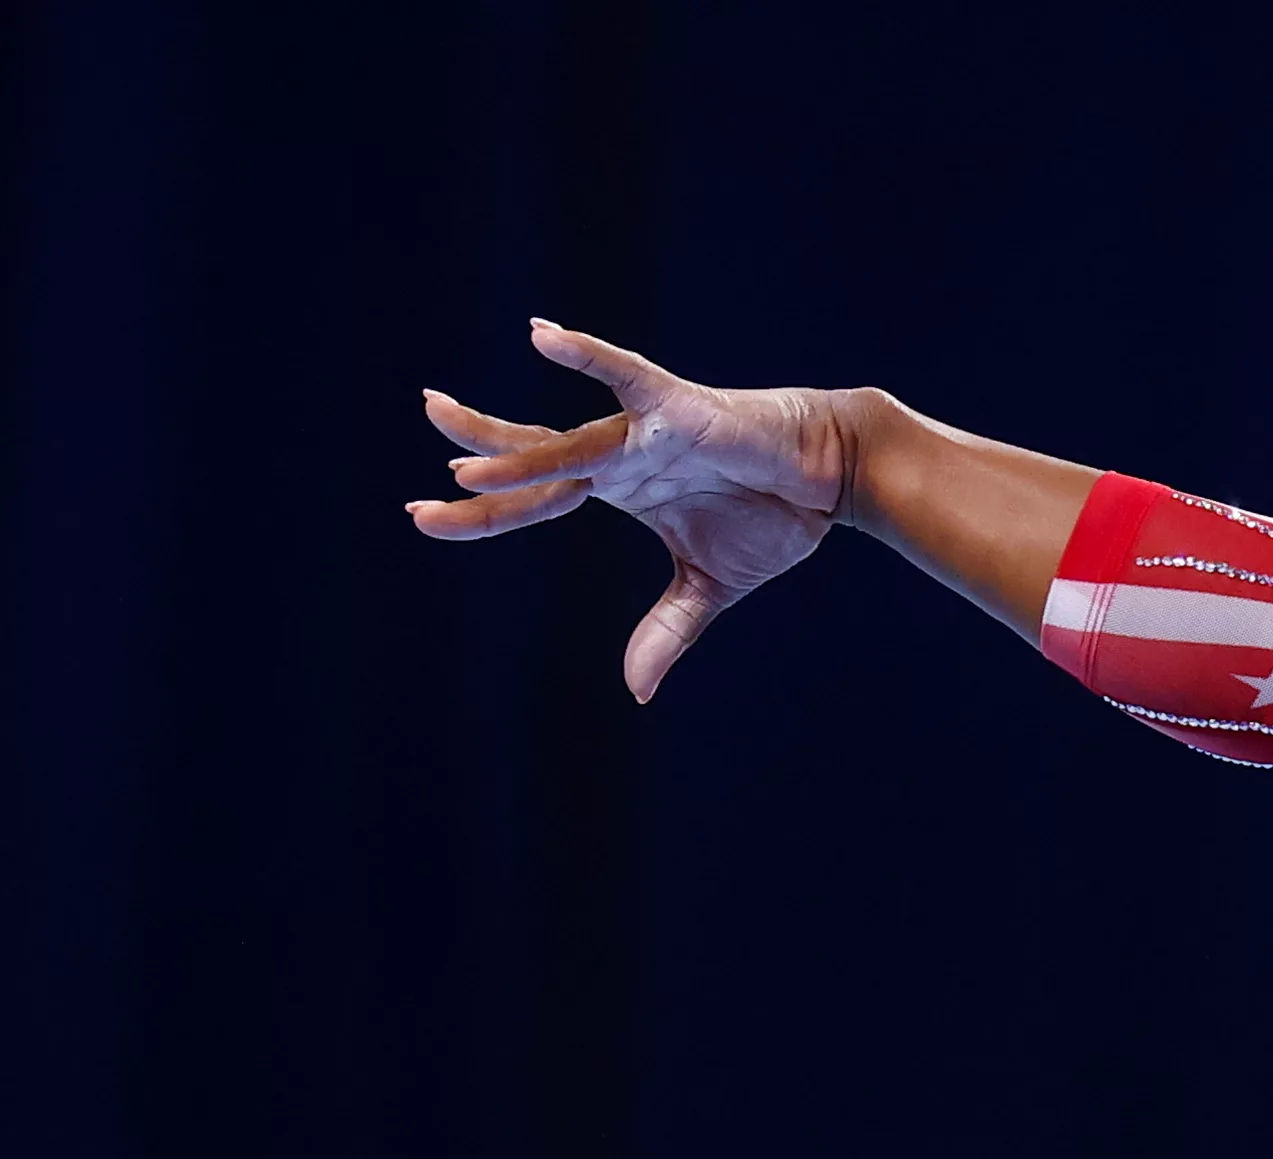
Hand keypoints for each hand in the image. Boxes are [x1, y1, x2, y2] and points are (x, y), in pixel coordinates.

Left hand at [407, 321, 852, 701]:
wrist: (833, 479)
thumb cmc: (775, 516)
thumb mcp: (709, 587)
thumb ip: (666, 631)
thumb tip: (634, 693)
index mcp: (618, 490)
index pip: (535, 501)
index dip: (481, 513)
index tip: (423, 515)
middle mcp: (619, 456)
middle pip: (532, 457)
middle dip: (475, 451)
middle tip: (422, 448)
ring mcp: (645, 433)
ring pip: (568, 442)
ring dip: (516, 450)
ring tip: (453, 445)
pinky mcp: (680, 410)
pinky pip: (627, 379)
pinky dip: (588, 357)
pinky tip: (543, 336)